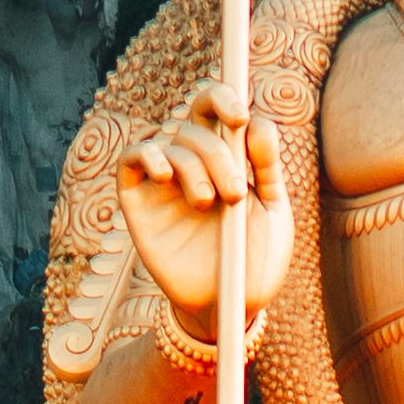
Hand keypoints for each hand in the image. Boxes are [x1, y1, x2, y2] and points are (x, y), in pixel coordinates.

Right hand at [115, 84, 288, 338]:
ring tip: (208, 203)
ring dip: (194, 168)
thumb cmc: (254, 260)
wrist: (229, 304)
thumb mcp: (272, 211)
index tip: (240, 117)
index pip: (216, 111)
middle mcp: (193, 164)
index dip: (223, 99)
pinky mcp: (138, 202)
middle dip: (217, 153)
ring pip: (170, 144)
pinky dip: (148, 156)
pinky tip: (166, 175)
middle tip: (233, 192)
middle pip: (195, 126)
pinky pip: (131, 159)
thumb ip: (267, 166)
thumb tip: (257, 121)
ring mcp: (164, 182)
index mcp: (227, 159)